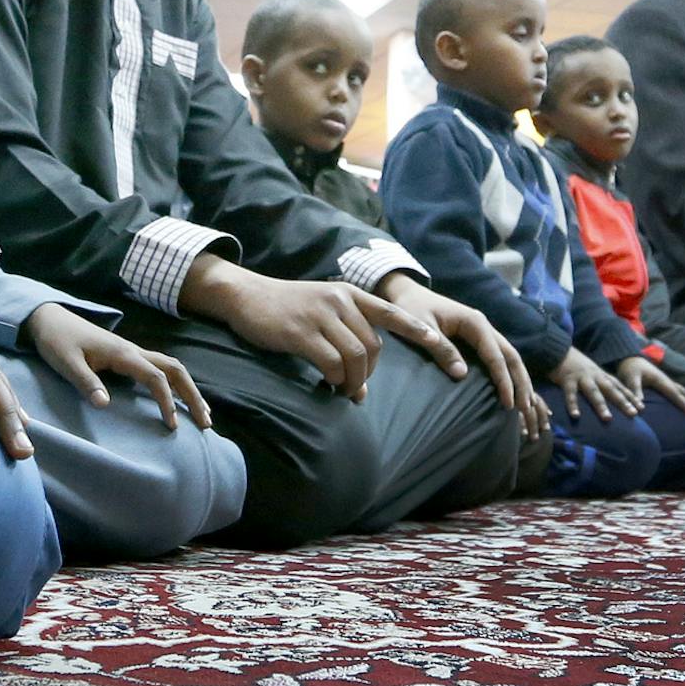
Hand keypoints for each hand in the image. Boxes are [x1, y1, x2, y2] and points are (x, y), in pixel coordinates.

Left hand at [23, 303, 209, 430]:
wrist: (50, 319)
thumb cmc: (57, 341)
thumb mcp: (67, 363)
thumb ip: (86, 383)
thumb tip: (105, 406)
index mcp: (122, 353)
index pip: (156, 377)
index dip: (167, 401)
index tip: (172, 425)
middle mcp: (133, 351)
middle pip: (175, 369)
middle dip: (193, 395)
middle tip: (206, 423)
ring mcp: (132, 352)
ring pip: (171, 367)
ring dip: (189, 389)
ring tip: (203, 413)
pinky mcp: (127, 357)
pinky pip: (160, 369)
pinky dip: (176, 384)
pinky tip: (179, 399)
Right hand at [181, 257, 437, 399]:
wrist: (246, 296)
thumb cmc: (286, 308)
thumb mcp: (321, 307)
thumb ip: (345, 332)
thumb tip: (362, 381)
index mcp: (348, 294)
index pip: (390, 311)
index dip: (416, 328)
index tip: (438, 342)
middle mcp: (339, 301)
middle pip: (373, 346)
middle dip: (369, 374)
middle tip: (356, 390)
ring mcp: (320, 315)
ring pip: (355, 357)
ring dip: (354, 382)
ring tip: (344, 392)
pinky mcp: (300, 333)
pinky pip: (331, 363)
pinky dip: (335, 380)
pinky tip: (327, 385)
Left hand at [380, 276, 546, 439]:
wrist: (407, 293)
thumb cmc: (411, 309)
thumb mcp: (422, 328)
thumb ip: (441, 348)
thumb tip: (461, 374)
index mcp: (474, 322)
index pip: (495, 354)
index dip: (503, 380)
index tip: (508, 403)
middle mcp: (484, 325)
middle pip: (511, 354)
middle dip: (520, 381)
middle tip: (525, 408)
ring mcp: (483, 331)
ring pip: (509, 355)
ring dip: (519, 379)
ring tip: (526, 404)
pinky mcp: (477, 337)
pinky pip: (498, 356)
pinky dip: (508, 373)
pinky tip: (512, 390)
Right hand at [551, 346, 639, 421]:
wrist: (559, 349)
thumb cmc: (577, 365)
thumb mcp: (593, 372)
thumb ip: (601, 383)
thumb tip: (612, 397)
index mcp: (602, 375)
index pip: (619, 387)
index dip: (630, 397)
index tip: (642, 408)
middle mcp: (595, 376)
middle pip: (611, 390)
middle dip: (622, 402)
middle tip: (633, 414)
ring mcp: (582, 378)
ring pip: (593, 392)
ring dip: (601, 405)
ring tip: (608, 419)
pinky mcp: (567, 380)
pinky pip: (570, 394)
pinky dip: (573, 405)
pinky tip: (576, 416)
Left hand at [619, 353, 684, 420]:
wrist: (630, 358)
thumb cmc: (630, 369)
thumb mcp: (630, 378)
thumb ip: (635, 391)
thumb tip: (640, 408)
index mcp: (661, 380)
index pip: (676, 395)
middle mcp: (668, 382)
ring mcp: (669, 383)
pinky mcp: (667, 385)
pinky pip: (682, 394)